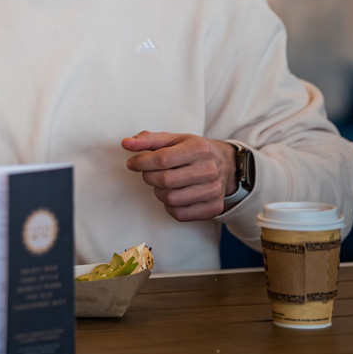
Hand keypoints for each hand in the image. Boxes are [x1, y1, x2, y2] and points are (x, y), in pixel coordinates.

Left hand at [123, 131, 237, 221]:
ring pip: (171, 199)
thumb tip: (126, 143)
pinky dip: (169, 206)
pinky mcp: (213, 208)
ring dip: (158, 192)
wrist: (227, 165)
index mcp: (198, 148)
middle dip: (149, 177)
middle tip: (149, 173)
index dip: (141, 162)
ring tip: (162, 184)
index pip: (162, 159)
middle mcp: (209, 169)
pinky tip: (173, 195)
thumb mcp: (174, 139)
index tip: (132, 163)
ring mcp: (213, 190)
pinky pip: (180, 214)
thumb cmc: (194, 150)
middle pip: (165, 180)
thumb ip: (148, 139)